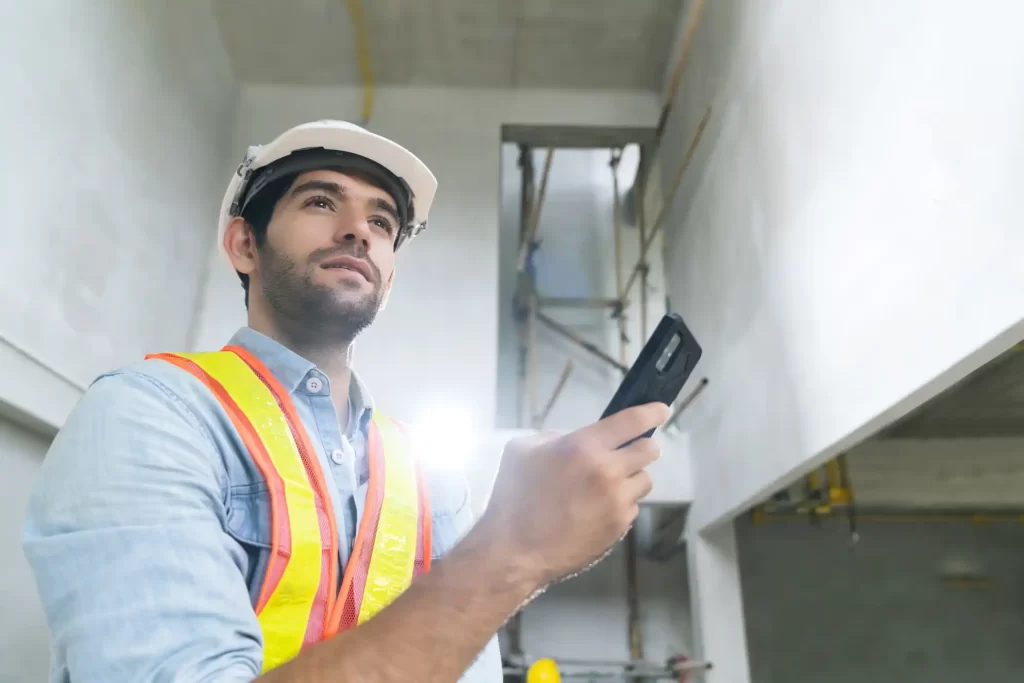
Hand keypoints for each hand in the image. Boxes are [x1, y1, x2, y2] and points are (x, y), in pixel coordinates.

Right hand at [476, 402, 669, 589]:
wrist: (514, 550)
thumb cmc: (512, 497)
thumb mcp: (522, 451)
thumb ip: (554, 438)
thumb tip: (577, 440)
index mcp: (582, 447)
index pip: (632, 422)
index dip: (652, 412)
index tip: (661, 410)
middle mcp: (607, 471)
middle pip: (649, 450)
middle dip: (642, 446)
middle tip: (628, 451)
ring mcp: (616, 501)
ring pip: (645, 480)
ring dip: (631, 477)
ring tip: (605, 486)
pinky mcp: (619, 526)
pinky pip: (632, 506)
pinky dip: (621, 504)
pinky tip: (596, 510)